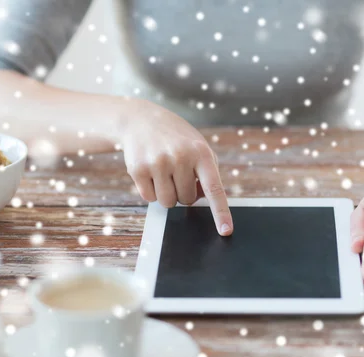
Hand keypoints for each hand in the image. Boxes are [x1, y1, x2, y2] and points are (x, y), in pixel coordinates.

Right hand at [120, 100, 232, 235]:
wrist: (141, 120)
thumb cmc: (176, 139)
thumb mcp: (198, 148)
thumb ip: (207, 174)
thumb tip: (202, 200)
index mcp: (201, 153)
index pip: (214, 188)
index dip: (220, 212)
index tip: (225, 230)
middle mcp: (180, 157)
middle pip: (187, 200)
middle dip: (183, 191)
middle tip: (176, 171)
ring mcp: (158, 163)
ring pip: (168, 202)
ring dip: (167, 193)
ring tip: (163, 171)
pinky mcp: (138, 169)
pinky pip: (149, 198)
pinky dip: (150, 190)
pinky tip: (149, 171)